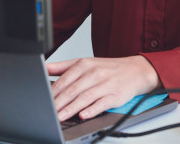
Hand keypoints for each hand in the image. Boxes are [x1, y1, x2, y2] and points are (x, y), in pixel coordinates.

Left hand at [46, 56, 160, 121]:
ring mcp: (105, 84)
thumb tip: (44, 67)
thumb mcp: (85, 62)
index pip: (65, 79)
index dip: (53, 91)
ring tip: (60, 116)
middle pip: (73, 89)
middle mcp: (94, 73)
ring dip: (71, 108)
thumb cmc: (108, 69)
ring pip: (85, 97)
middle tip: (48, 111)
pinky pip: (102, 103)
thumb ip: (63, 66)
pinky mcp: (115, 95)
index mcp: (85, 64)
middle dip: (59, 102)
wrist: (136, 71)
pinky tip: (83, 115)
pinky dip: (92, 110)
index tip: (43, 100)